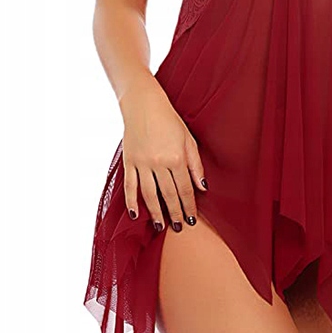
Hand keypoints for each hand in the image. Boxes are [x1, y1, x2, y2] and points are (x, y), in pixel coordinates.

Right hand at [119, 76, 206, 232]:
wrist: (143, 105)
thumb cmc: (169, 120)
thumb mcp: (188, 139)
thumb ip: (195, 165)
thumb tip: (202, 187)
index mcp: (176, 157)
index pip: (185, 189)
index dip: (189, 206)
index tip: (192, 218)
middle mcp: (159, 163)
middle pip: (168, 195)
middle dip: (175, 213)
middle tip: (179, 227)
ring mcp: (142, 163)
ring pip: (149, 195)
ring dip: (156, 212)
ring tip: (161, 226)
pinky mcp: (129, 162)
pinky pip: (130, 186)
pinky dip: (132, 201)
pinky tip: (136, 214)